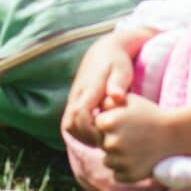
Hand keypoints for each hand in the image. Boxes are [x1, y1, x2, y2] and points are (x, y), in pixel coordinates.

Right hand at [64, 32, 141, 147]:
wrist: (104, 50)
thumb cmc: (117, 62)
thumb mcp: (122, 70)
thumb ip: (119, 84)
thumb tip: (116, 97)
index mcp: (88, 89)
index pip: (79, 114)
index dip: (89, 129)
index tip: (105, 133)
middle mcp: (77, 95)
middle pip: (69, 124)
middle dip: (85, 136)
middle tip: (105, 140)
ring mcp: (73, 99)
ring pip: (68, 125)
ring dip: (82, 135)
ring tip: (102, 138)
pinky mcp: (74, 102)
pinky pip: (71, 122)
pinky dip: (82, 131)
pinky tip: (98, 132)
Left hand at [95, 97, 178, 183]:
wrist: (174, 135)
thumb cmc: (151, 114)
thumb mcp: (131, 100)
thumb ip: (111, 101)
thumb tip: (97, 105)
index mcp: (109, 123)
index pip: (97, 125)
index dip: (109, 123)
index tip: (123, 123)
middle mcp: (112, 142)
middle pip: (102, 144)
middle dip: (111, 140)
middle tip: (130, 136)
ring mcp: (120, 160)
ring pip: (108, 161)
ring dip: (116, 157)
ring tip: (134, 148)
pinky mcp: (129, 175)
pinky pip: (117, 174)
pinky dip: (124, 170)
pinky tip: (137, 160)